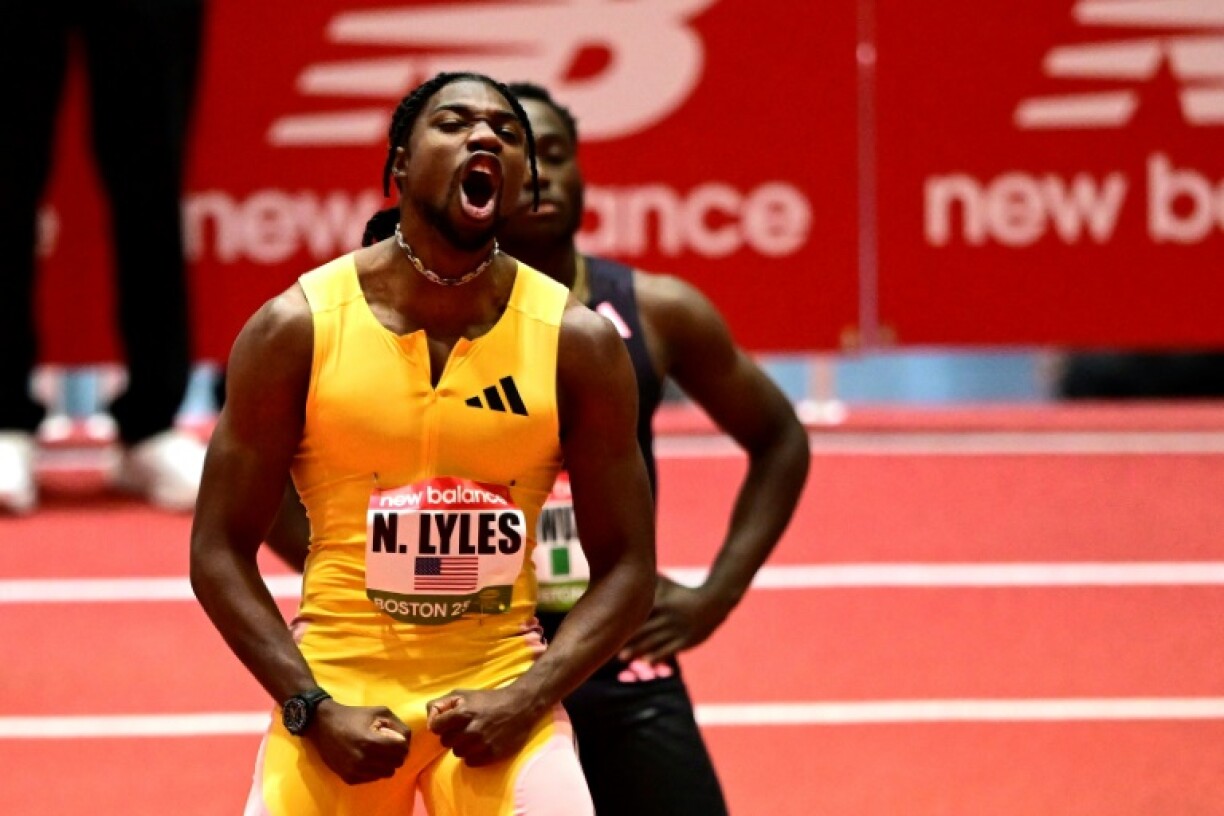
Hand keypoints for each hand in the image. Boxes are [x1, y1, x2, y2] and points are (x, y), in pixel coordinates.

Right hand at [308, 700, 410, 784]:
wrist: (323, 725)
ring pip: (386, 774)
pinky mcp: (349, 778)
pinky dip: (374, 770)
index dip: (403, 744)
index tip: (398, 740)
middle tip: (390, 747)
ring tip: (379, 753)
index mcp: (371, 741)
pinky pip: (373, 778)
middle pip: (396, 764)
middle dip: (397, 754)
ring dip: (387, 764)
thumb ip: (397, 724)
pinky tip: (367, 759)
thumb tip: (407, 740)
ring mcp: (355, 771)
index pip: (401, 750)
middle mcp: (363, 759)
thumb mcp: (379, 711)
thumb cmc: (353, 716)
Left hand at [426, 687, 540, 766]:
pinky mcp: (492, 754)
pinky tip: (480, 745)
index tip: (448, 722)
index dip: (440, 724)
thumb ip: (440, 704)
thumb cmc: (488, 699)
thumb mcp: (462, 694)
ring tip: (473, 736)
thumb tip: (429, 723)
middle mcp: (472, 729)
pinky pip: (470, 762)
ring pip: (457, 753)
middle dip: (452, 734)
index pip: (435, 728)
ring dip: (462, 746)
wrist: (520, 706)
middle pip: (445, 741)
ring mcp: (483, 743)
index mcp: (463, 712)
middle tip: (464, 728)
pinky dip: (473, 755)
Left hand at [619, 575, 731, 663]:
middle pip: (644, 630)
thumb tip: (630, 567)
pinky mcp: (685, 641)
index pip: (639, 613)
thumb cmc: (684, 593)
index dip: (624, 621)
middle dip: (627, 639)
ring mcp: (676, 630)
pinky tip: (645, 662)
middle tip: (609, 646)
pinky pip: (669, 650)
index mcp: (661, 603)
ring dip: (637, 650)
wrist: (713, 603)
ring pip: (654, 642)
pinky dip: (657, 656)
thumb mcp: (667, 584)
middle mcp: (667, 617)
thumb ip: (650, 580)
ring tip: (622, 657)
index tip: (608, 627)